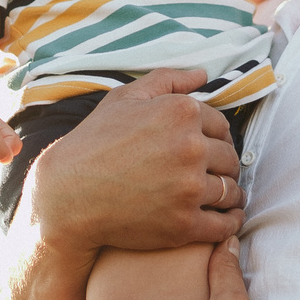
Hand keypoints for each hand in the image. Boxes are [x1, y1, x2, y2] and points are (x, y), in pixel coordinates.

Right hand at [27, 69, 244, 252]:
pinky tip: (226, 219)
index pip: (223, 126)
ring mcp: (189, 188)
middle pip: (230, 158)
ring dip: (231, 194)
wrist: (67, 196)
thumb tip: (203, 75)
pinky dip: (231, 223)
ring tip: (222, 197)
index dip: (216, 138)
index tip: (208, 149)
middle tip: (214, 173)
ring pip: (232, 191)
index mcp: (181, 112)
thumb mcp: (124, 98)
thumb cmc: (93, 143)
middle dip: (224, 166)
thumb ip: (167, 80)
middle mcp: (190, 148)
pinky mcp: (185, 224)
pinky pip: (225, 225)